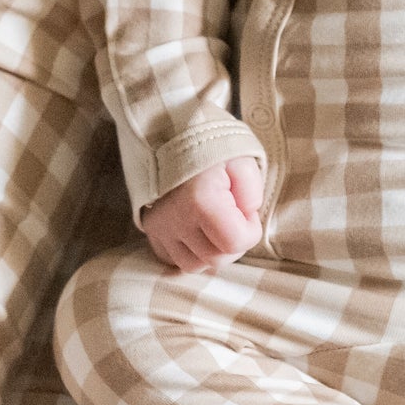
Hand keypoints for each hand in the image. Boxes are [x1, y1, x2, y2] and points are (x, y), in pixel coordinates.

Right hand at [141, 156, 264, 270]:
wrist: (172, 139)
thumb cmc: (212, 151)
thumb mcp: (242, 162)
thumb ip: (252, 192)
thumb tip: (246, 216)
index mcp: (200, 199)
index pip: (235, 242)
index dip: (250, 231)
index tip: (247, 212)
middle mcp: (176, 219)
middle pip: (217, 258)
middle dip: (233, 243)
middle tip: (234, 217)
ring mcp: (160, 228)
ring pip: (196, 265)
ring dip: (212, 251)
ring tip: (216, 225)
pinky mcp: (151, 232)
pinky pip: (176, 261)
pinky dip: (192, 253)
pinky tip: (199, 233)